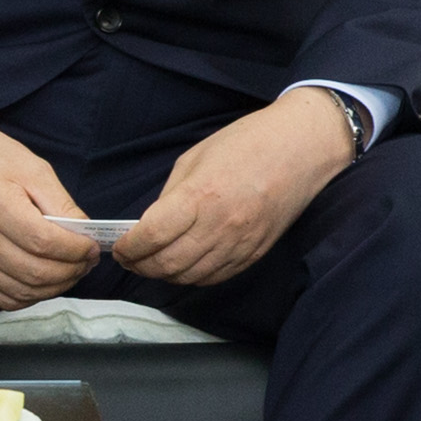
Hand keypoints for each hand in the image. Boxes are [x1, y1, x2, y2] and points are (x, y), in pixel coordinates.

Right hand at [0, 111, 106, 309]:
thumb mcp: (32, 168)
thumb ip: (60, 203)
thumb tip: (85, 234)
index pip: (44, 242)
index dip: (75, 250)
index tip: (92, 245)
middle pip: (35, 272)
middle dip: (71, 271)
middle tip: (87, 260)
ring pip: (22, 291)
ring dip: (55, 287)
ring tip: (71, 271)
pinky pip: (3, 299)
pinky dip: (30, 297)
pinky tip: (44, 282)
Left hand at [110, 91, 355, 290]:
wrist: (301, 148)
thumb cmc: (247, 143)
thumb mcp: (195, 158)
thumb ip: (170, 196)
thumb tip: (150, 225)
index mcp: (200, 196)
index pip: (151, 237)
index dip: (128, 248)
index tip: (119, 247)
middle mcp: (220, 226)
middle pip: (167, 264)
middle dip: (141, 266)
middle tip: (130, 260)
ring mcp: (240, 243)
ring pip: (190, 277)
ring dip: (165, 275)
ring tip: (153, 264)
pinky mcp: (255, 253)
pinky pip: (216, 277)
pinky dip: (193, 277)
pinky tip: (184, 266)